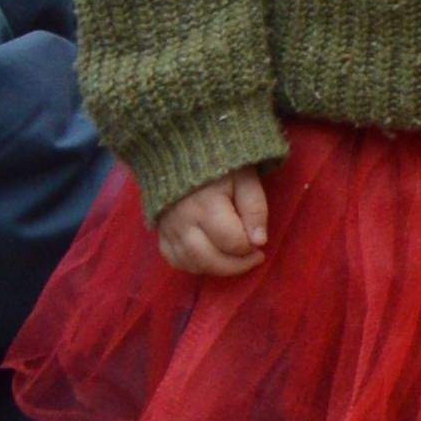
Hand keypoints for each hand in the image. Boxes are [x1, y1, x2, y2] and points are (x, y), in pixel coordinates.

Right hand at [153, 170, 269, 276]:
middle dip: (236, 265)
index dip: (250, 248)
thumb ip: (254, 208)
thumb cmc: (221, 164)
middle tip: (253, 258)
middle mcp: (184, 221)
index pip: (231, 242)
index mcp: (207, 204)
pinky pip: (175, 260)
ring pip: (191, 264)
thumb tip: (259, 241)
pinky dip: (194, 265)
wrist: (182, 151)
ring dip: (217, 268)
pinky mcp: (161, 232)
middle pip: (209, 260)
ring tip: (234, 258)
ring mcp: (169, 229)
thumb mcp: (245, 178)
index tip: (260, 244)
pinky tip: (210, 258)